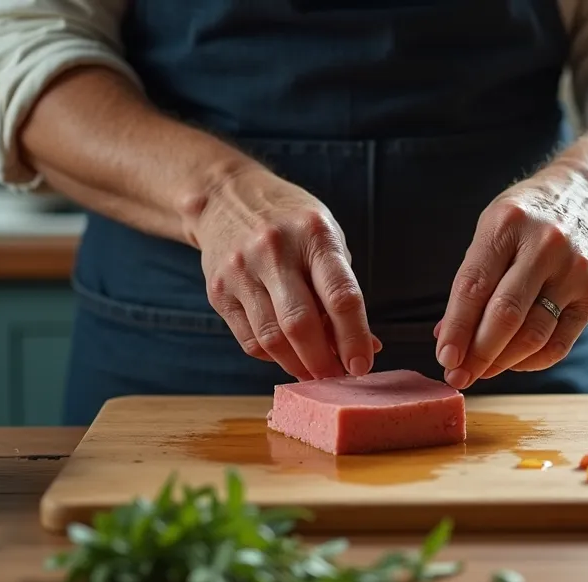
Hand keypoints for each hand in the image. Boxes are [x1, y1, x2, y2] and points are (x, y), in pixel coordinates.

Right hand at [198, 164, 377, 379]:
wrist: (225, 197)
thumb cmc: (291, 223)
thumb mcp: (326, 240)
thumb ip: (342, 291)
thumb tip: (368, 347)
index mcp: (314, 234)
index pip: (340, 296)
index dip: (355, 337)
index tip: (363, 365)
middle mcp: (274, 250)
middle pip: (301, 324)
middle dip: (323, 361)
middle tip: (337, 378)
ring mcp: (241, 270)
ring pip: (272, 339)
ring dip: (298, 366)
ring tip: (315, 373)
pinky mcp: (219, 291)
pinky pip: (250, 340)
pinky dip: (274, 356)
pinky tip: (287, 355)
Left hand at [434, 164, 587, 388]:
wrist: (585, 198)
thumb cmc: (526, 220)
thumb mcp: (491, 230)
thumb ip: (471, 281)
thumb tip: (447, 337)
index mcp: (508, 224)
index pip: (474, 286)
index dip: (456, 328)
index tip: (444, 357)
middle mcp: (545, 245)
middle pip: (506, 315)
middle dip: (477, 353)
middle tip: (458, 375)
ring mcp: (574, 271)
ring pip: (533, 335)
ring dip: (502, 362)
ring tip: (482, 371)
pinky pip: (558, 343)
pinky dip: (530, 362)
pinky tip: (512, 362)